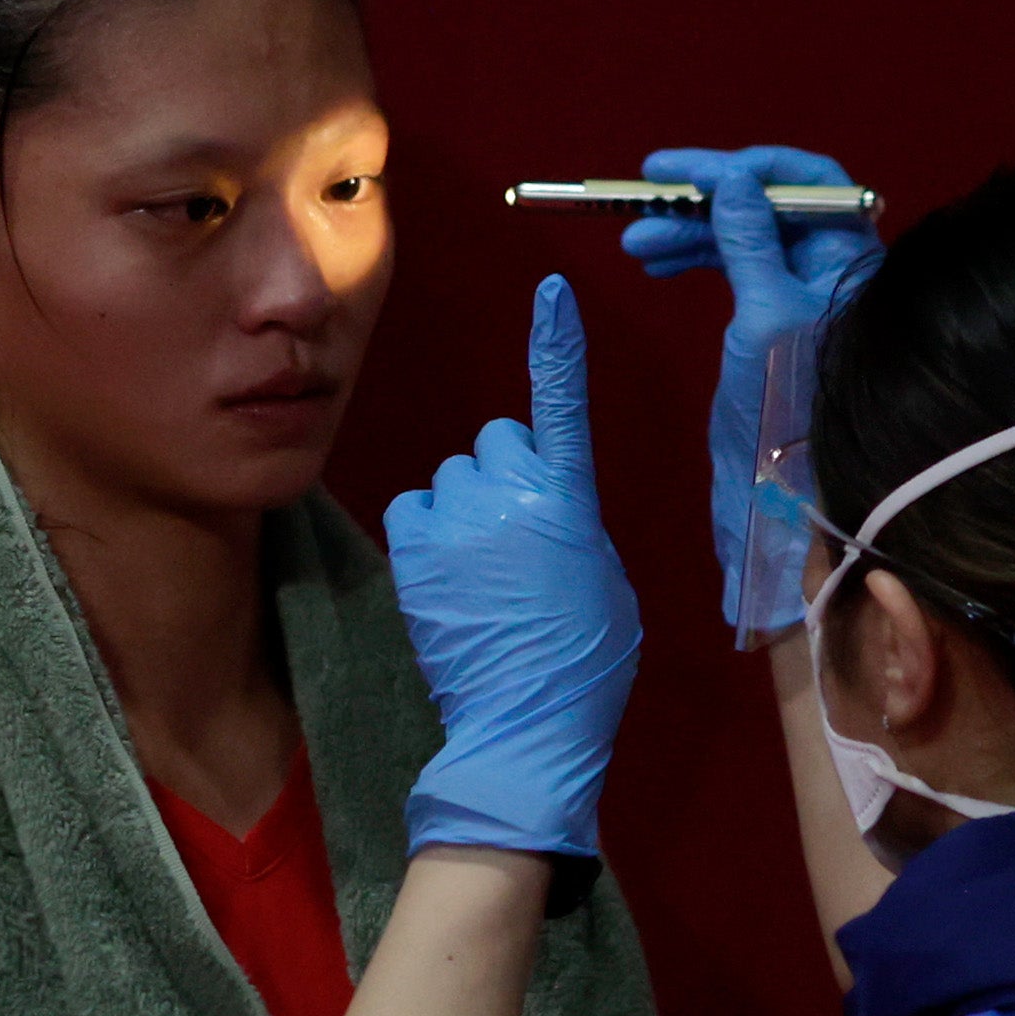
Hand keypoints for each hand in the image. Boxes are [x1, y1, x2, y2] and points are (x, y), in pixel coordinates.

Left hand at [386, 275, 642, 857]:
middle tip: (517, 541)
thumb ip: (573, 522)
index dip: (557, 345)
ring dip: (464, 508)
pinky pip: (414, 504)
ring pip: (453, 475)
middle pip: (497, 440)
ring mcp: (455, 516)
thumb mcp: (602, 577)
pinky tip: (447, 575)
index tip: (552, 291)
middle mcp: (510, 491)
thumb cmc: (583, 660)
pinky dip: (427, 530)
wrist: (526, 724)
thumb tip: (545, 506)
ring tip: (483, 575)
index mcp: (570, 497)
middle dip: (505, 476)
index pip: (562, 402)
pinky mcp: (412, 544)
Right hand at [620, 145, 880, 632]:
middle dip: (705, 198)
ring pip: (743, 238)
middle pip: (769, 206)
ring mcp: (801, 299)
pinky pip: (734, 270)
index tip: (682, 169)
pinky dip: (694, 260)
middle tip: (642, 197)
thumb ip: (749, 241)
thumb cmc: (784, 410)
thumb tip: (734, 179)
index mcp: (849, 261)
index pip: (809, 182)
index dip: (748, 166)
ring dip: (689, 231)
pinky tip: (656, 266)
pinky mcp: (772, 326)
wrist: (780, 500)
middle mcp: (831, 271)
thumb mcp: (764, 314)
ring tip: (633, 244)